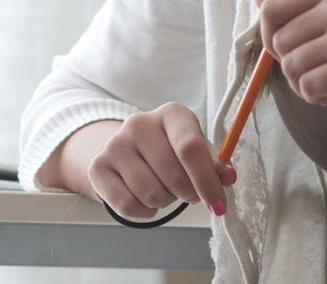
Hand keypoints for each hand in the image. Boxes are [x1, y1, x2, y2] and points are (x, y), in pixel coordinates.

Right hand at [86, 103, 237, 217]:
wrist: (126, 151)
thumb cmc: (169, 151)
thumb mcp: (194, 149)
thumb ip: (214, 164)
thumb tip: (228, 177)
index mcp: (171, 114)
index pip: (191, 148)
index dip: (208, 182)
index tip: (218, 206)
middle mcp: (139, 123)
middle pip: (175, 178)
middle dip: (187, 194)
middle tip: (186, 191)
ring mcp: (114, 144)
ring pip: (152, 195)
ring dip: (165, 202)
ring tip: (162, 188)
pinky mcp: (98, 167)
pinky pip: (128, 206)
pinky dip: (144, 213)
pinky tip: (145, 199)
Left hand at [252, 0, 326, 138]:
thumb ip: (300, 10)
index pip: (272, 9)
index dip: (271, 38)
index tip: (292, 54)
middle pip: (278, 40)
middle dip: (289, 67)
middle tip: (317, 76)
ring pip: (290, 65)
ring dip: (303, 85)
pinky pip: (307, 85)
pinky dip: (315, 98)